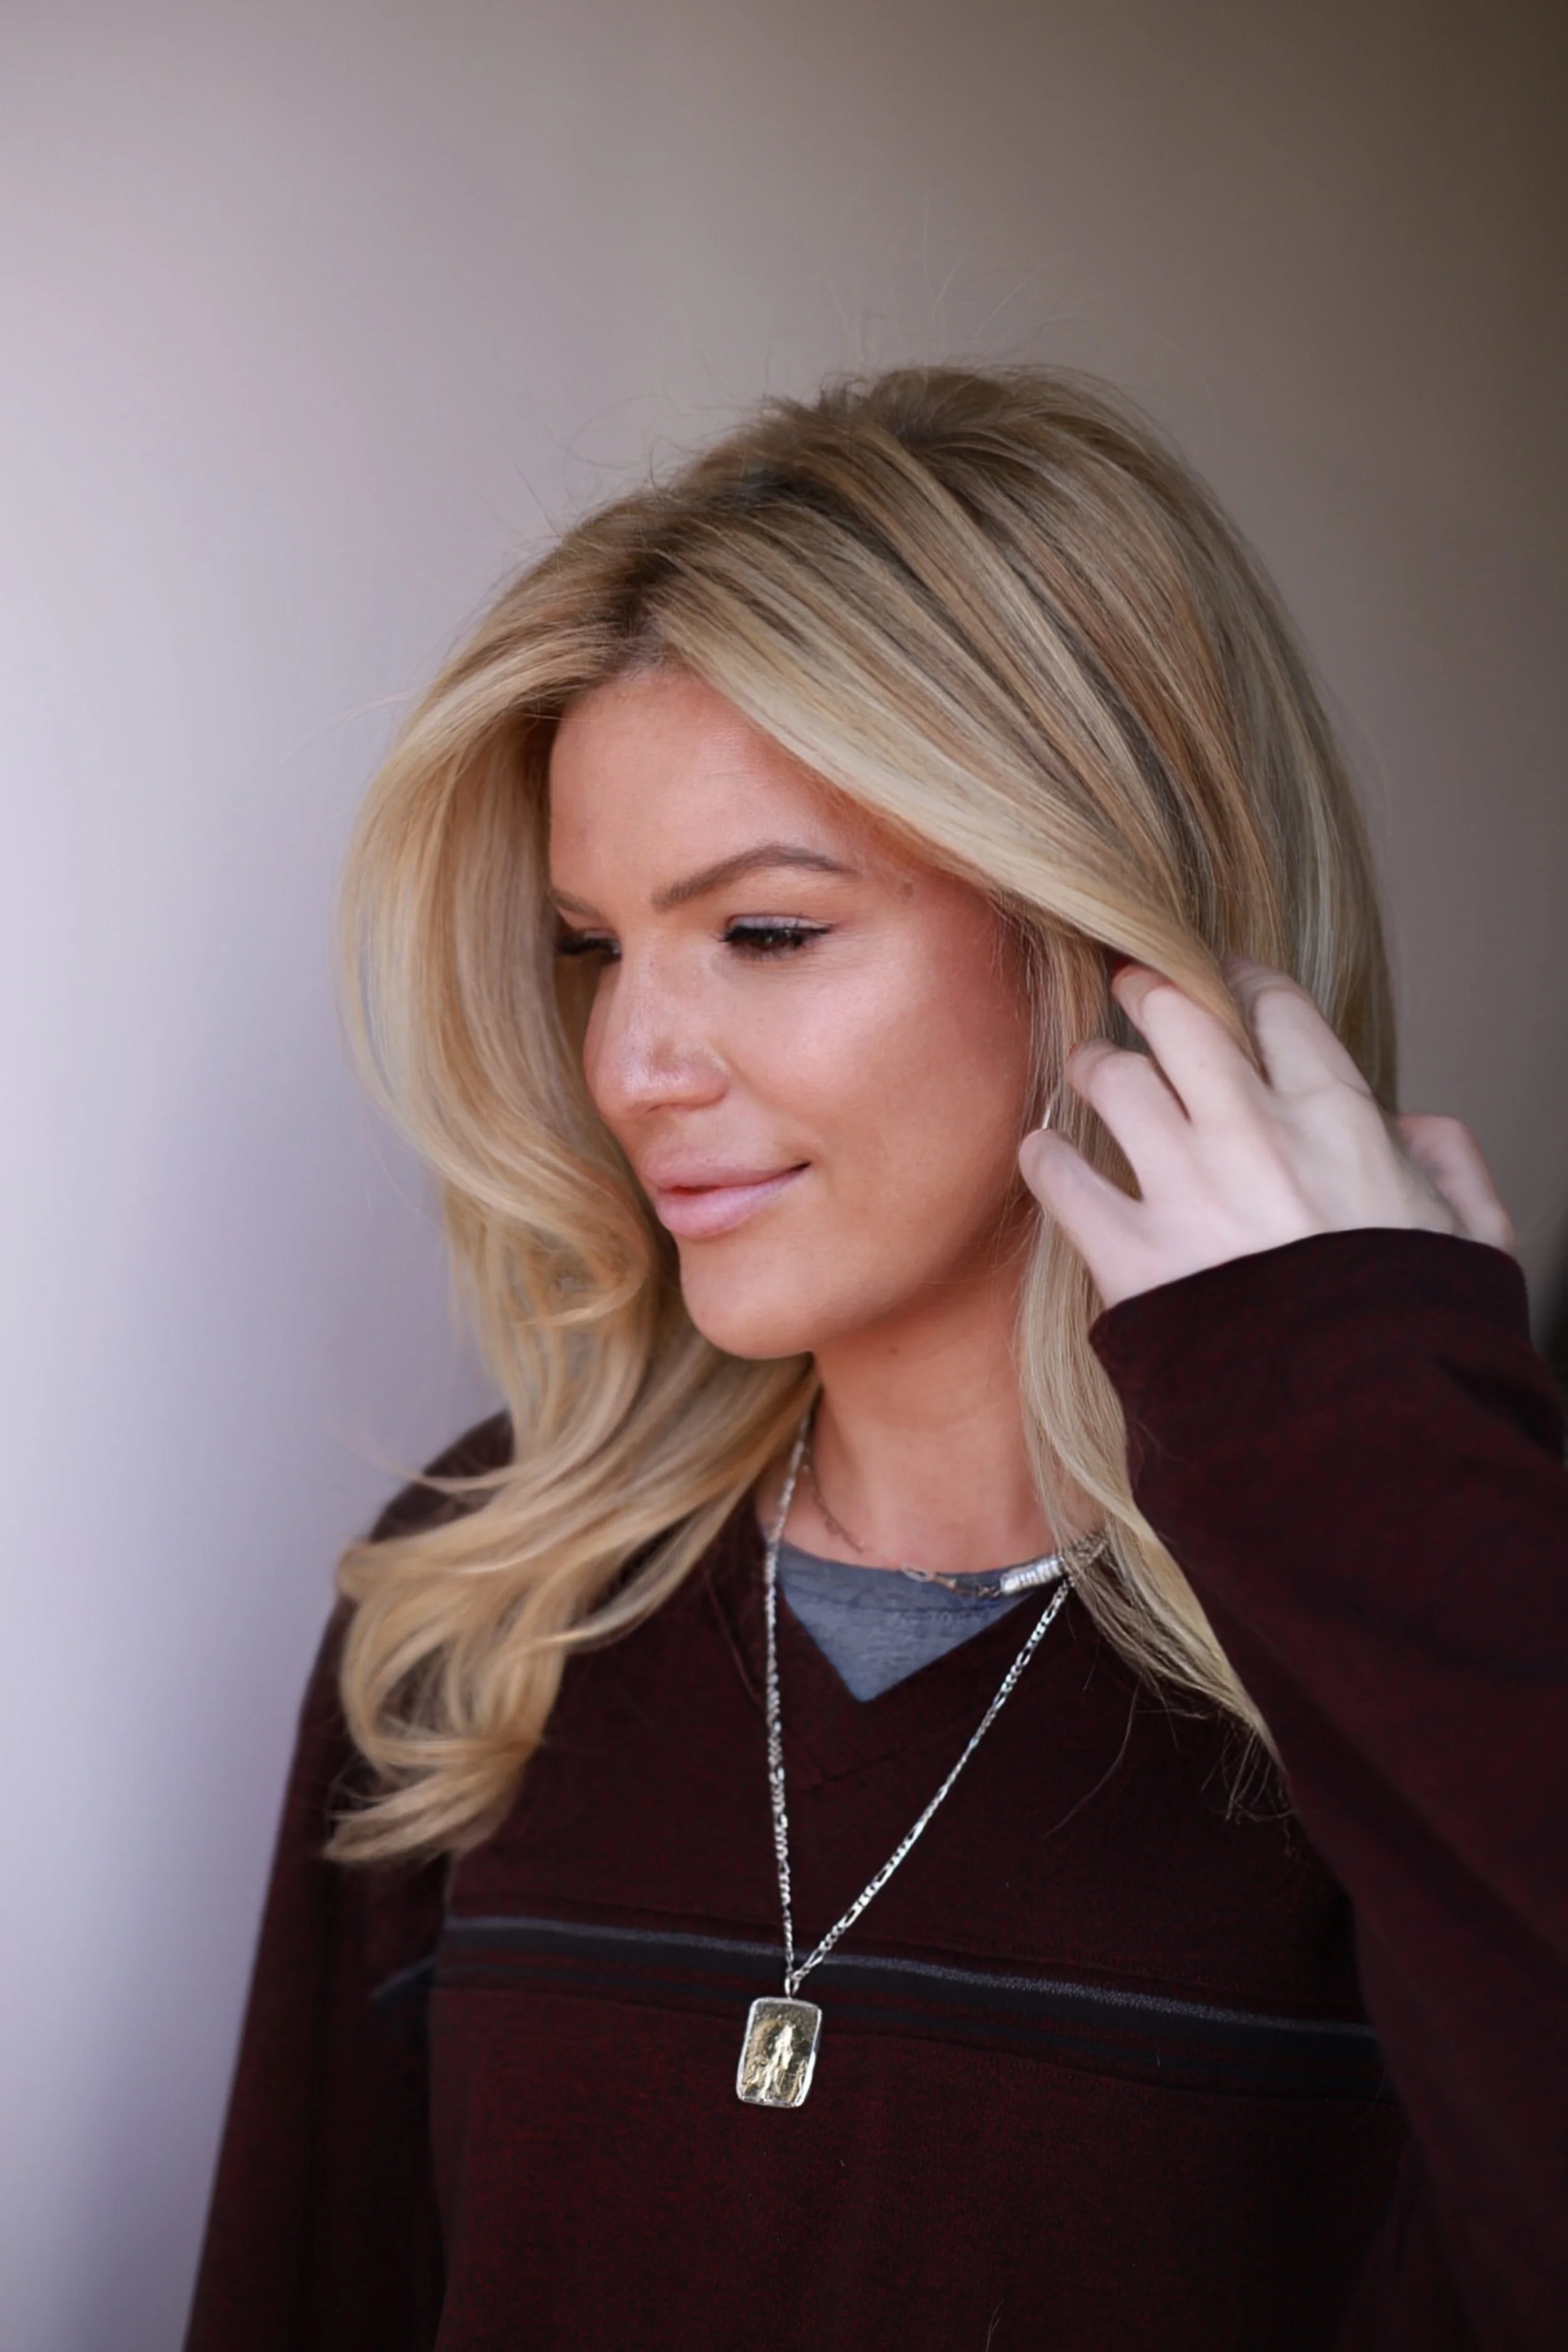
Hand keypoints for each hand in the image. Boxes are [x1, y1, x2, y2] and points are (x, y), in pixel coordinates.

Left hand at [1018, 954, 1515, 1310]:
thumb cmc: (1423, 1336)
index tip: (1222, 976)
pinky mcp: (1130, 1256)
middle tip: (1132, 988)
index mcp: (1339, 1118)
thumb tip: (1417, 1130)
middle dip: (1148, 990)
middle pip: (1177, 1016)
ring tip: (1090, 1068)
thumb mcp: (1474, 1238)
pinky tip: (1042, 1153)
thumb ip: (1452, 1166)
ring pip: (1112, 1079)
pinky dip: (1044, 1157)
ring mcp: (1185, 1190)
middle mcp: (1253, 1134)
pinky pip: (1060, 1178)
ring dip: (1094, 1065)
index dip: (1241, 980)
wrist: (1362, 1430)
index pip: (1276, 1009)